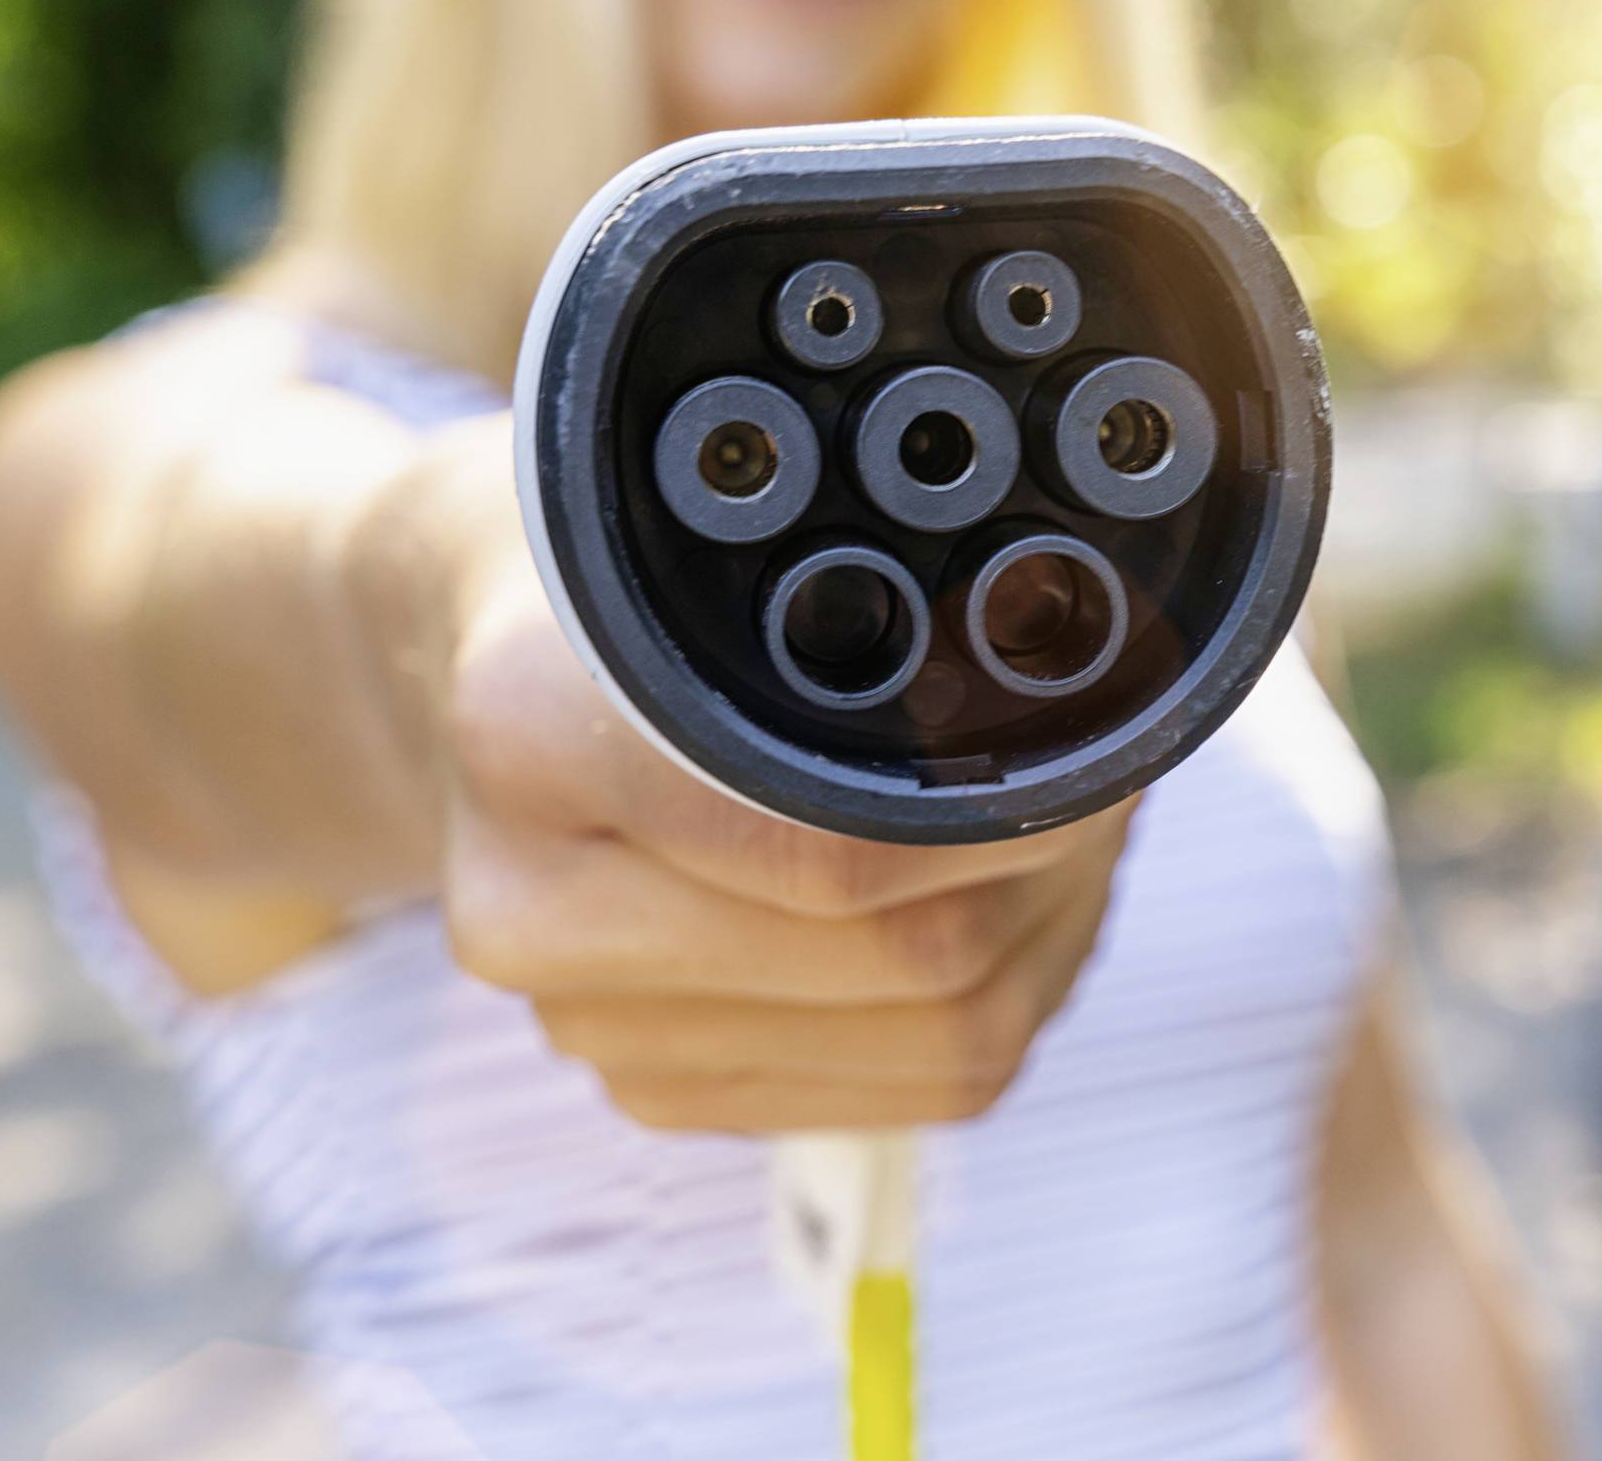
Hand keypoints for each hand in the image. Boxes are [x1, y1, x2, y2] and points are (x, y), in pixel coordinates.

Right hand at [431, 533, 1132, 1133]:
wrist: (486, 655)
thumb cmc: (638, 565)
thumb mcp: (732, 512)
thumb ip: (873, 595)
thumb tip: (1086, 671)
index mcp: (529, 739)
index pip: (831, 846)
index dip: (1012, 805)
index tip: (1104, 751)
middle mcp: (531, 914)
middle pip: (909, 960)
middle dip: (1051, 867)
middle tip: (1115, 783)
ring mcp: (589, 1023)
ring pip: (937, 1041)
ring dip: (1047, 935)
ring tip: (1067, 834)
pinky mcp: (658, 1085)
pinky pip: (909, 1089)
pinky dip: (1001, 998)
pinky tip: (1005, 907)